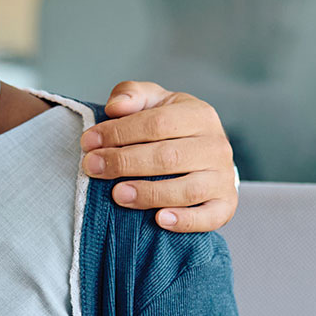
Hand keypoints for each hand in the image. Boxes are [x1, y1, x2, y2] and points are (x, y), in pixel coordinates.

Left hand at [82, 82, 238, 232]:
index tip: (88, 142)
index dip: (119, 133)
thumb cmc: (171, 127)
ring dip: (149, 193)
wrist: (204, 154)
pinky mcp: (226, 205)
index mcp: (199, 115)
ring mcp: (223, 177)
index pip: (156, 123)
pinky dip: (185, 221)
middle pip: (168, 156)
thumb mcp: (153, 102)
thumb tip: (115, 108)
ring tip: (117, 194)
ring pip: (187, 189)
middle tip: (92, 168)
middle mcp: (216, 145)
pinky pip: (209, 216)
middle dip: (124, 163)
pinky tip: (159, 220)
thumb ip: (131, 95)